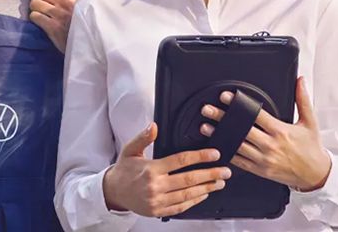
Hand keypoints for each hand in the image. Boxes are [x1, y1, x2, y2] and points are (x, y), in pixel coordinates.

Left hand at [30, 0, 79, 51]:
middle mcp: (65, 1)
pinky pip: (34, 16)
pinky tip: (44, 21)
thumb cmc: (81, 13)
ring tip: (43, 13)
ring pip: (34, 3)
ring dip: (36, 9)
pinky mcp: (53, 28)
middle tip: (43, 3)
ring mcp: (59, 14)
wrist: (88, 38)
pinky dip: (36, 19)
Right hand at [102, 123, 231, 217]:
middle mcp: (155, 186)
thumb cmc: (124, 170)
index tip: (215, 154)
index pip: (181, 160)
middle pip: (189, 179)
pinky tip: (204, 195)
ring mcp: (157, 201)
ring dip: (206, 189)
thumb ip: (143, 138)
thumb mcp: (130, 150)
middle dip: (210, 175)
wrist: (112, 192)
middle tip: (225, 171)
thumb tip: (153, 126)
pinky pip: (180, 207)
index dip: (201, 156)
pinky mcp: (158, 212)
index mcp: (151, 169)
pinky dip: (194, 201)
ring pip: (187, 195)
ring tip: (219, 183)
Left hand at [201, 77, 332, 191]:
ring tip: (206, 127)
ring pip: (237, 145)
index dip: (239, 105)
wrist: (315, 174)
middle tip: (208, 110)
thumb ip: (302, 99)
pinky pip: (240, 162)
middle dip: (222, 118)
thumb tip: (300, 81)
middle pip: (241, 129)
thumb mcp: (310, 121)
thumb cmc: (312, 148)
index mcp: (281, 131)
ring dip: (220, 135)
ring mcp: (264, 159)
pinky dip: (227, 153)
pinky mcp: (260, 170)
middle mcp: (270, 145)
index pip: (255, 115)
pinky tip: (218, 146)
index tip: (226, 97)